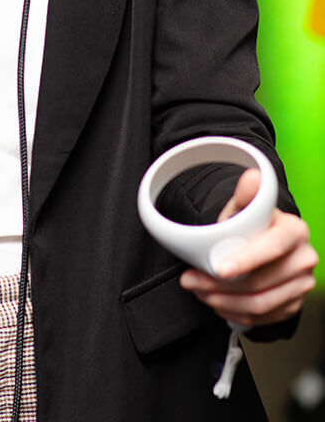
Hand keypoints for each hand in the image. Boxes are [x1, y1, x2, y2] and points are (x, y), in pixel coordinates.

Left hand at [179, 169, 317, 327]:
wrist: (259, 245)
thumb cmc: (252, 226)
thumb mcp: (244, 207)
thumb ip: (247, 194)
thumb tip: (253, 177)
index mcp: (294, 231)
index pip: (272, 247)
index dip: (246, 260)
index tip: (219, 268)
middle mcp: (304, 258)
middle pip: (261, 282)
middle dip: (221, 286)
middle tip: (192, 281)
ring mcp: (301, 285)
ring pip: (260, 304)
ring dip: (223, 301)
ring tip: (201, 292)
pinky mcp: (293, 305)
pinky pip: (262, 318)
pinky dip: (235, 313)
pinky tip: (219, 302)